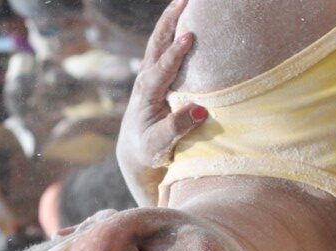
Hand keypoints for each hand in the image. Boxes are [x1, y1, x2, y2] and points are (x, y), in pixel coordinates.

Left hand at [116, 0, 207, 205]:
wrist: (134, 150)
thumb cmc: (148, 149)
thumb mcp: (160, 144)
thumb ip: (177, 127)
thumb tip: (200, 110)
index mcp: (147, 94)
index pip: (162, 68)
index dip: (176, 53)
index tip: (189, 36)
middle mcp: (145, 79)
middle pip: (156, 43)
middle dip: (169, 21)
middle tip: (185, 0)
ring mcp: (149, 74)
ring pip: (158, 40)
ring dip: (170, 19)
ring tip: (184, 0)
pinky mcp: (155, 75)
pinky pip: (163, 47)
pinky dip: (172, 30)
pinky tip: (185, 20)